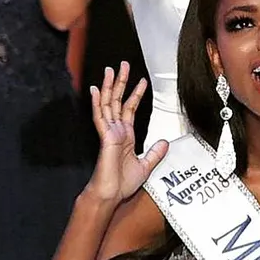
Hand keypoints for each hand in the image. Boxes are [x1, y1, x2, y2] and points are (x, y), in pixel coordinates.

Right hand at [86, 62, 168, 203]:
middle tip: (123, 65)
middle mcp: (116, 131)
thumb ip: (154, 153)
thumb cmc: (122, 183)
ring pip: (108, 104)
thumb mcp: (146, 166)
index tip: (142, 81)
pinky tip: (95, 90)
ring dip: (109, 86)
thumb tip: (164, 142)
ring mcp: (109, 133)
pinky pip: (100, 117)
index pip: (130, 109)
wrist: (111, 194)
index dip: (136, 94)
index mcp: (125, 136)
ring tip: (110, 70)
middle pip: (118, 101)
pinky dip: (97, 103)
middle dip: (121, 82)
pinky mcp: (105, 137)